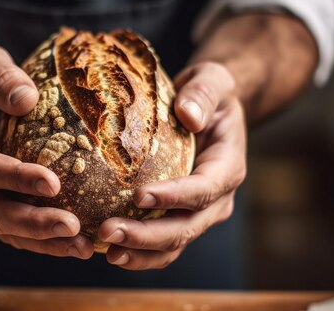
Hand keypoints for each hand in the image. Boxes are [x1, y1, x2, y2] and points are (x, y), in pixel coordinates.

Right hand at [0, 43, 93, 258]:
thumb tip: (27, 100)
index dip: (14, 178)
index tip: (53, 184)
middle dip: (32, 223)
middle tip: (73, 228)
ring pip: (1, 227)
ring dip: (40, 241)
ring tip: (81, 246)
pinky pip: (9, 228)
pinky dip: (38, 240)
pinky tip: (71, 243)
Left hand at [97, 62, 246, 269]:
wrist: (209, 111)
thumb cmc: (209, 93)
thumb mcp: (212, 80)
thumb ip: (204, 92)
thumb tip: (189, 115)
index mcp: (227, 167)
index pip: (204, 188)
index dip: (174, 197)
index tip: (139, 196)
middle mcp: (217, 198)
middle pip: (186, 227)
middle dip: (147, 235)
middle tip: (107, 232)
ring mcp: (199, 213)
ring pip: (173, 244)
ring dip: (140, 252)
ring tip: (105, 250)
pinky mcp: (180, 218)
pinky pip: (161, 245)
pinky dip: (138, 253)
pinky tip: (107, 251)